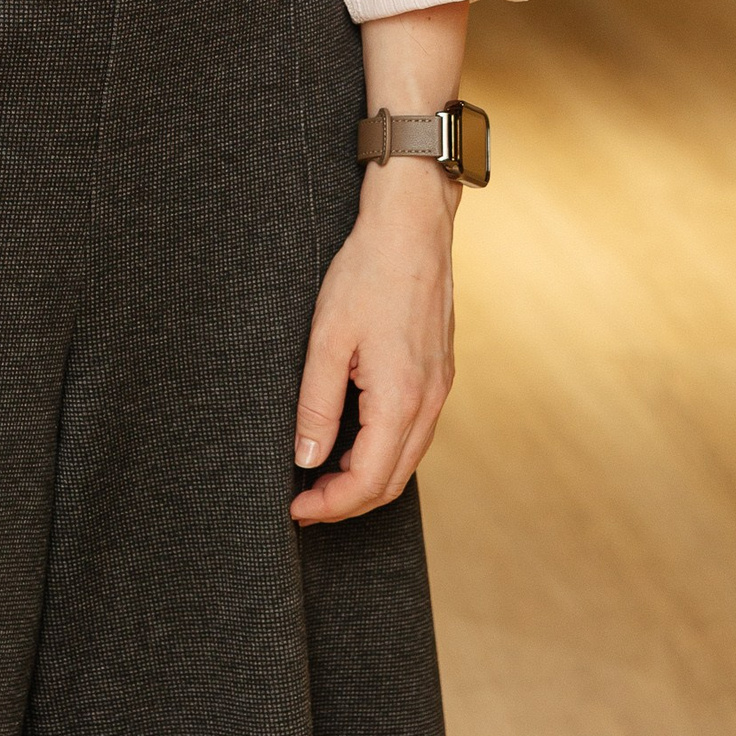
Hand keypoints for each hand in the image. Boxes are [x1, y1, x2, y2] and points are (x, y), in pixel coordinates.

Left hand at [289, 159, 456, 523]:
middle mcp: (428, 403)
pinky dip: (384, 450)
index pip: (367, 482)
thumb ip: (317, 405)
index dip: (330, 506)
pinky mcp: (439, 374)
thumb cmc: (367, 273)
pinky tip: (354, 437)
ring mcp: (439, 389)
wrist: (412, 226)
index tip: (296, 509)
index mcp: (400, 400)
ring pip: (406, 460)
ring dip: (366, 478)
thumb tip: (306, 460)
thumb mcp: (327, 338)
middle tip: (305, 500)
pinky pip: (415, 432)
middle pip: (391, 482)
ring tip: (322, 473)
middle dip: (347, 502)